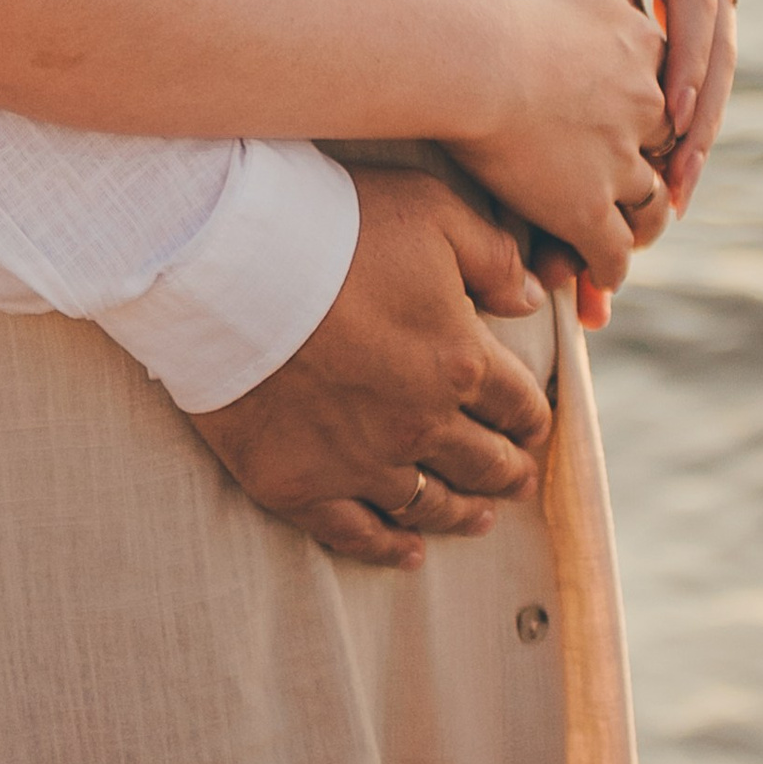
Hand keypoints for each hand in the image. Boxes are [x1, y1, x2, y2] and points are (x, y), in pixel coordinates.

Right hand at [186, 168, 553, 573]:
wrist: (228, 263)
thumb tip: (532, 301)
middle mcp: (422, 424)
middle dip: (508, 470)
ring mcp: (361, 462)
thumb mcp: (431, 210)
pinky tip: (409, 552)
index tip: (534, 425)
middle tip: (517, 477)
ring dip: (463, 514)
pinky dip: (389, 549)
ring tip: (480, 518)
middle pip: (483, 462)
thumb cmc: (333, 225)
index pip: (518, 404)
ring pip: (431, 505)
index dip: (531, 417)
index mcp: (461, 360)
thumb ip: (494, 257)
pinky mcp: (302, 484)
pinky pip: (357, 534)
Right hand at [459, 0, 672, 287]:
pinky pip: (611, 254)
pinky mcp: (586, 211)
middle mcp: (645, 108)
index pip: (665, 84)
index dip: (651, 107)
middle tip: (635, 186)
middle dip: (653, 168)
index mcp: (642, 49)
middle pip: (665, 149)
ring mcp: (618, 162)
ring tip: (625, 237)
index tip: (637, 120)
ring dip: (640, 224)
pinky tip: (594, 279)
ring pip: (649, 207)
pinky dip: (606, 270)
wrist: (473, 50)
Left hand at [530, 0, 738, 209]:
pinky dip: (696, 100)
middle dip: (703, 120)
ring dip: (703, 125)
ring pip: (717, 57)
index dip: (688, 63)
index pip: (692, 2)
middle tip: (678, 188)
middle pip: (716, 46)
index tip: (675, 120)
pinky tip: (672, 152)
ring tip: (677, 195)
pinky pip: (704, 47)